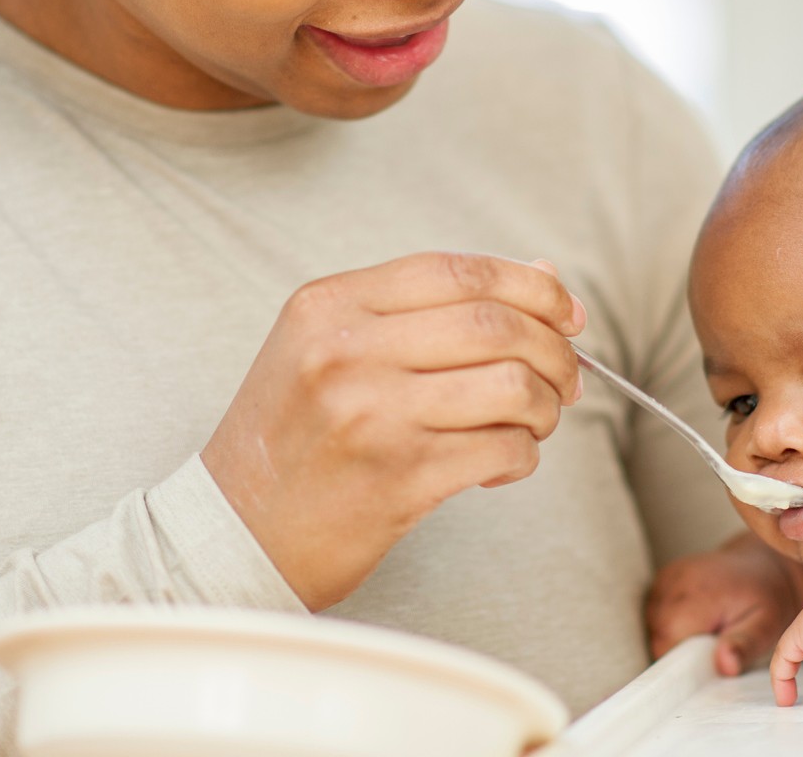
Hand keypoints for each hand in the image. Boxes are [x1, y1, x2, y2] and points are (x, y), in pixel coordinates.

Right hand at [201, 252, 584, 609]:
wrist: (235, 532)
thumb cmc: (293, 436)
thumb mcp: (331, 347)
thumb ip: (427, 308)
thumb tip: (542, 276)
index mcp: (329, 304)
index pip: (458, 269)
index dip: (530, 285)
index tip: (566, 312)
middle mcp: (347, 350)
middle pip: (496, 323)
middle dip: (554, 349)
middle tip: (567, 377)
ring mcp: (372, 414)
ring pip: (513, 385)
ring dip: (546, 405)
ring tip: (535, 421)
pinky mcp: (399, 479)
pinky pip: (503, 448)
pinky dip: (523, 455)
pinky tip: (503, 462)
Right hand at [647, 532, 802, 675]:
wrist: (764, 566)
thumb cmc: (767, 600)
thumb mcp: (766, 627)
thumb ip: (743, 646)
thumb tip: (725, 666)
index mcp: (698, 595)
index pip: (666, 644)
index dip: (685, 661)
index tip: (709, 658)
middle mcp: (675, 582)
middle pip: (657, 635)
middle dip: (682, 648)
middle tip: (714, 642)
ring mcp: (666, 576)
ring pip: (653, 624)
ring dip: (675, 634)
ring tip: (708, 627)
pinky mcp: (663, 576)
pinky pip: (654, 610)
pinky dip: (671, 619)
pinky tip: (697, 616)